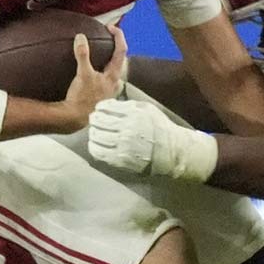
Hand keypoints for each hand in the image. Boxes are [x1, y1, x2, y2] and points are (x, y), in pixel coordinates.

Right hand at [60, 25, 127, 128]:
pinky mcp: (100, 98)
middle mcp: (114, 85)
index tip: (111, 28)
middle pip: (119, 63)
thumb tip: (81, 37)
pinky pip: (103, 83)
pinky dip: (100, 76)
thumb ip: (83, 54)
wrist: (75, 119)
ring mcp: (108, 93)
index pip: (121, 51)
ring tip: (100, 59)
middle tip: (107, 42)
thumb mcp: (82, 74)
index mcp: (113, 76)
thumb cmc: (82, 99)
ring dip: (108, 65)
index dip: (118, 36)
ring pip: (113, 75)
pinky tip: (91, 77)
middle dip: (115, 51)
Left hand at [88, 98, 217, 181]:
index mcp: (133, 114)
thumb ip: (128, 104)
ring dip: (93, 132)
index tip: (100, 110)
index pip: (106, 107)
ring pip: (96, 136)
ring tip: (95, 132)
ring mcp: (122, 145)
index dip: (100, 108)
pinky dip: (94, 146)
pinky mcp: (120, 159)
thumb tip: (110, 104)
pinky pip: (98, 152)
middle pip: (99, 121)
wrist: (170, 151)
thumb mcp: (147, 109)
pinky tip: (96, 144)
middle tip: (95, 120)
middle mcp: (126, 129)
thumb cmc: (159, 127)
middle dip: (95, 119)